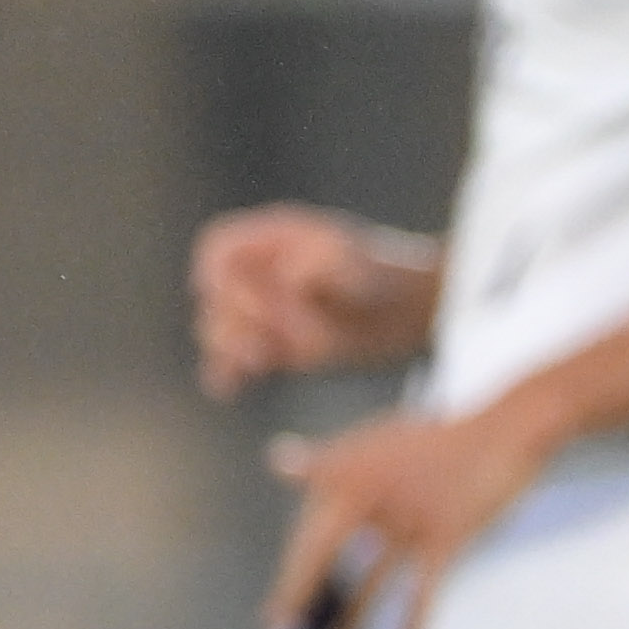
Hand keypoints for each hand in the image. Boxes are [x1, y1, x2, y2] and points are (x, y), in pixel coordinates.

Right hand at [193, 207, 437, 399]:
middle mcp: (261, 274)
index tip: (249, 297)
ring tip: (260, 360)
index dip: (220, 273)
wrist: (414, 313)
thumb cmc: (389, 279)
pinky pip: (233, 361)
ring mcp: (265, 311)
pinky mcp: (273, 347)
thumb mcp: (361, 266)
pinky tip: (230, 388)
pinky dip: (226, 373)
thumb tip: (290, 280)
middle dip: (234, 316)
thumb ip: (326, 265)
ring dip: (228, 347)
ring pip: (218, 328)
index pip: (217, 247)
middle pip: (215, 293)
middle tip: (268, 336)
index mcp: (274, 240)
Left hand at [261, 397, 562, 628]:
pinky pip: (423, 592)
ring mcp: (407, 518)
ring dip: (351, 623)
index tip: (277, 612)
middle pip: (320, 556)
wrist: (503, 430)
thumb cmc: (438, 441)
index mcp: (346, 473)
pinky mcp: (446, 536)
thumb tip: (276, 460)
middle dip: (297, 599)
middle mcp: (368, 495)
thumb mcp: (375, 442)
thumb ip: (326, 461)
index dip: (292, 576)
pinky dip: (412, 626)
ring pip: (369, 582)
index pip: (308, 533)